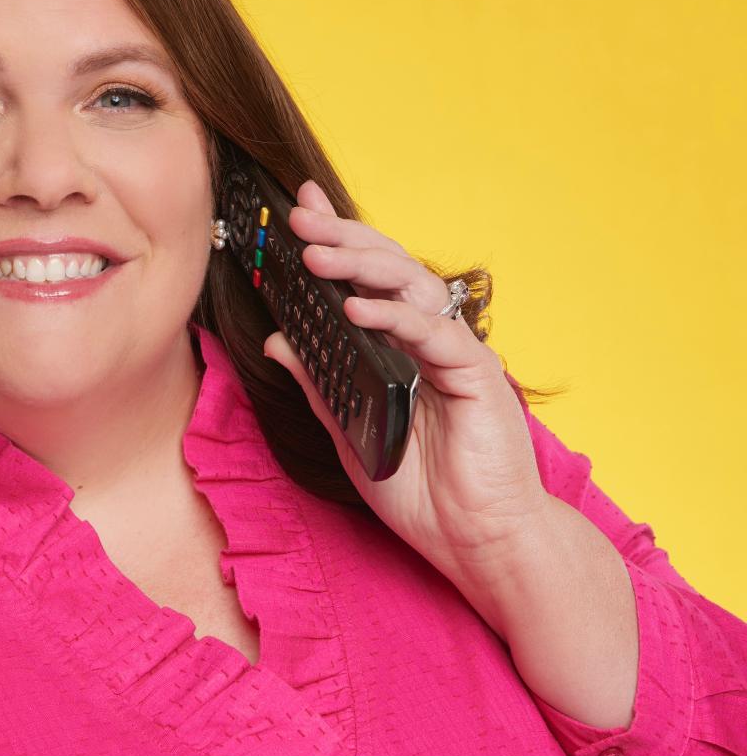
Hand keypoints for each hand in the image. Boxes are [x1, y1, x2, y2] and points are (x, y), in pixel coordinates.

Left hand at [261, 180, 550, 578]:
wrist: (475, 543)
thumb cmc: (421, 493)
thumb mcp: (350, 432)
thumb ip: (320, 383)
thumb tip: (278, 340)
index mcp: (401, 349)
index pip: (366, 282)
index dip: (338, 243)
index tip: (300, 212)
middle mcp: (429, 342)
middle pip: (388, 271)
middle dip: (344, 239)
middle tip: (301, 218)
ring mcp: (454, 354)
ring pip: (412, 288)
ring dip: (362, 267)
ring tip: (317, 255)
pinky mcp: (477, 376)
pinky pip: (434, 334)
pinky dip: (395, 318)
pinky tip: (356, 310)